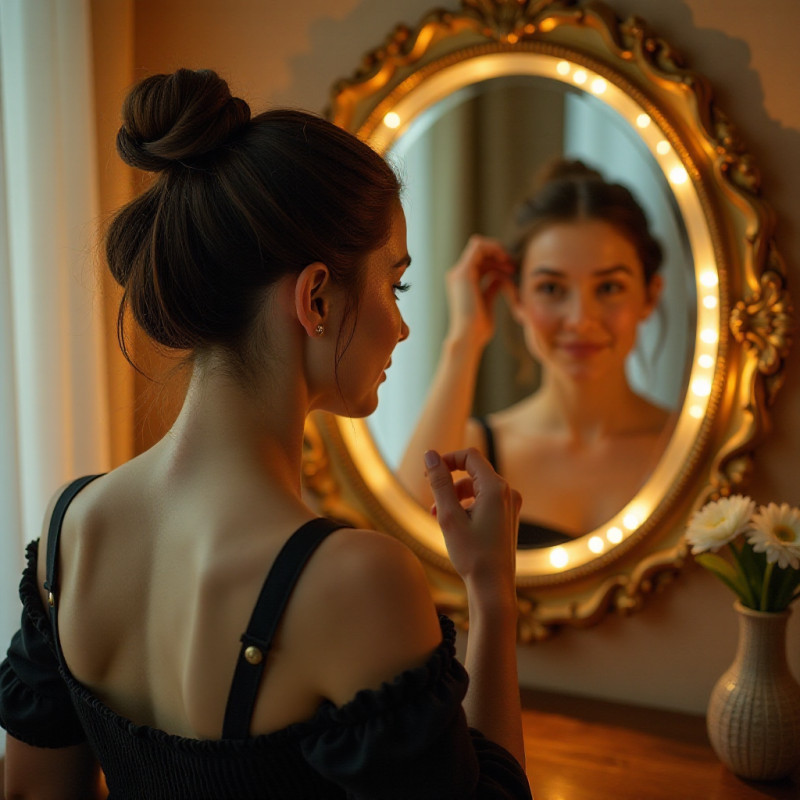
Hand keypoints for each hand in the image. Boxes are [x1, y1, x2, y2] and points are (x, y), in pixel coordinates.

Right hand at [424, 448, 520, 600]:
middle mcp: (508, 493)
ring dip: (455, 496)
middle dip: (449, 481)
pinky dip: (466, 506)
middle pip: (473, 471)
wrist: (493, 587)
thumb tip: (429, 454)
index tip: (428, 473)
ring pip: (477, 487)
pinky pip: (484, 501)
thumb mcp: (448, 516)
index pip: (469, 456)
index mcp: (496, 488)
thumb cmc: (472, 554)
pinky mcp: (507, 518)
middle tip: (429, 496)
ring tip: (437, 515)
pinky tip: (453, 524)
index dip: (447, 459)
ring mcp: (510, 505)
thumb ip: (439, 482)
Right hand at [445, 235, 514, 348]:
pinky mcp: (463, 272)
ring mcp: (459, 273)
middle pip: (480, 252)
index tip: (511, 270)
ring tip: (511, 266)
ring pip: (479, 246)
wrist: (469, 337)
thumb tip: (500, 277)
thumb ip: (492, 287)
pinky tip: (505, 260)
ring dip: (498, 252)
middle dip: (499, 255)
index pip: (480, 261)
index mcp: (462, 283)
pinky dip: (494, 248)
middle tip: (513, 266)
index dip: (497, 261)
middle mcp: (457, 276)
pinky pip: (479, 246)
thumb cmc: (479, 328)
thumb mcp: (488, 302)